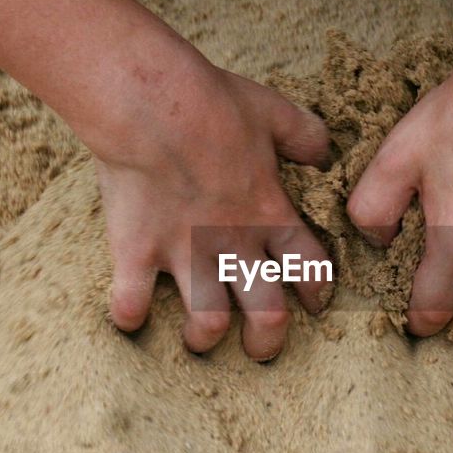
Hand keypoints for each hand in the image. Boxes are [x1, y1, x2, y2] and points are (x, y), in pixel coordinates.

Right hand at [77, 43, 331, 360]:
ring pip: (207, 322)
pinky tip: (129, 317)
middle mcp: (234, 244)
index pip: (310, 269)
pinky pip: (132, 302)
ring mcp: (184, 253)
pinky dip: (129, 316)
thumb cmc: (212, 103)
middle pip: (266, 314)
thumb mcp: (272, 111)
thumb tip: (323, 151)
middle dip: (268, 341)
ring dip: (204, 337)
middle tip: (260, 350)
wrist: (150, 102)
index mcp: (270, 213)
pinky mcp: (137, 253)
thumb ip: (304, 135)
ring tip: (199, 338)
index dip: (316, 292)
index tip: (312, 304)